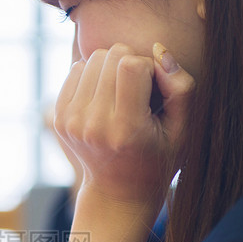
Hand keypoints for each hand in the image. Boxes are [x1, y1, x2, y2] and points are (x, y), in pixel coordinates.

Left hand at [55, 42, 194, 213]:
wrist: (118, 192)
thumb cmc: (158, 157)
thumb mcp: (183, 130)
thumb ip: (181, 88)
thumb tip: (157, 49)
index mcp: (126, 129)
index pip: (131, 65)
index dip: (148, 68)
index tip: (153, 89)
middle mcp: (94, 125)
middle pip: (109, 56)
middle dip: (129, 63)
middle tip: (137, 93)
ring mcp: (72, 122)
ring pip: (91, 59)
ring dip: (109, 69)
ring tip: (121, 96)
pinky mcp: (59, 118)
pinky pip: (75, 70)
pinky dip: (92, 76)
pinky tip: (104, 100)